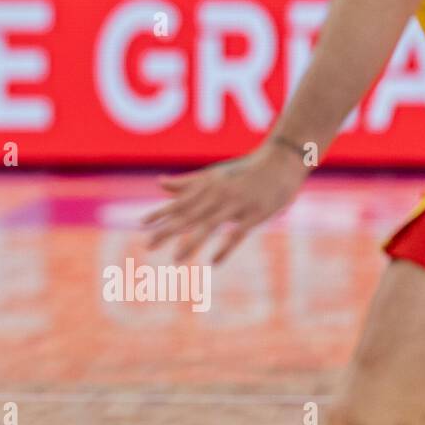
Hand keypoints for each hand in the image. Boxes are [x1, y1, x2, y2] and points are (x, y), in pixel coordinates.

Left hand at [141, 141, 310, 262]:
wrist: (281, 161)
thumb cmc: (245, 170)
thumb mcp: (214, 174)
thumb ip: (187, 183)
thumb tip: (159, 184)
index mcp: (207, 186)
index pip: (179, 202)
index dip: (161, 212)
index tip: (142, 223)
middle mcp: (217, 195)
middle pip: (189, 216)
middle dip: (167, 231)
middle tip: (148, 245)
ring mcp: (236, 204)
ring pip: (209, 225)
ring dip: (191, 242)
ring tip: (176, 258)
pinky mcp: (255, 214)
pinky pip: (237, 234)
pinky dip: (225, 248)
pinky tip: (213, 263)